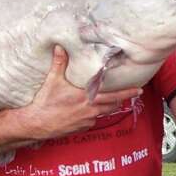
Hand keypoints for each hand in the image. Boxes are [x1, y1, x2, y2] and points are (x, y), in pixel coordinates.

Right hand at [20, 46, 142, 139]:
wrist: (36, 123)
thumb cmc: (45, 102)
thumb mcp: (53, 80)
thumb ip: (59, 63)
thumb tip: (60, 46)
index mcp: (86, 97)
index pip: (113, 95)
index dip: (127, 93)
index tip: (139, 90)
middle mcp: (90, 110)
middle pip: (113, 105)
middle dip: (121, 100)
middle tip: (129, 95)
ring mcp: (87, 121)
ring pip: (103, 113)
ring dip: (107, 107)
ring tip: (108, 100)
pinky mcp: (81, 128)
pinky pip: (92, 121)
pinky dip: (92, 115)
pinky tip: (86, 110)